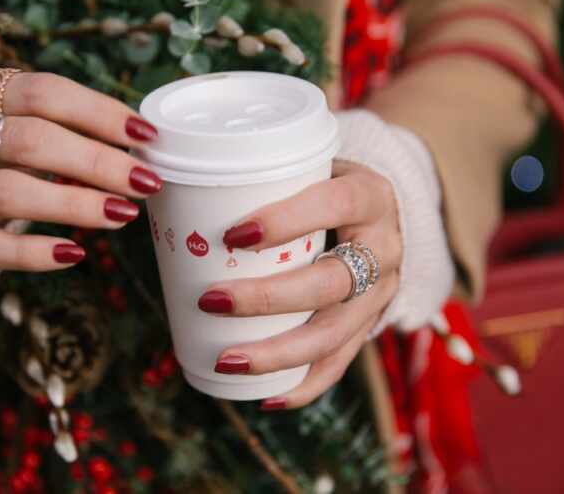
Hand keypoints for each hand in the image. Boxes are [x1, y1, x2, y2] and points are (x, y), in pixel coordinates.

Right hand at [0, 72, 162, 280]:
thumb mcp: (11, 144)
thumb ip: (59, 137)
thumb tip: (136, 149)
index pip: (40, 92)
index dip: (97, 111)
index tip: (144, 135)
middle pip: (27, 139)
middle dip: (95, 162)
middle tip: (144, 182)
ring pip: (6, 191)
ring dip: (72, 204)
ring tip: (121, 215)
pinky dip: (33, 252)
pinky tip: (74, 253)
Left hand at [197, 160, 401, 408]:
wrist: (389, 214)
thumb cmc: (330, 188)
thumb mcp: (314, 167)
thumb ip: (266, 176)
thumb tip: (173, 185)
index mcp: (370, 196)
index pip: (335, 204)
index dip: (286, 221)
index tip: (232, 235)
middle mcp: (384, 248)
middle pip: (331, 283)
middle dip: (269, 299)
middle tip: (212, 300)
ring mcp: (382, 292)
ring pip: (335, 333)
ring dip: (278, 352)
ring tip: (226, 361)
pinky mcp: (371, 324)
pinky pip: (342, 362)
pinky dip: (304, 385)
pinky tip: (267, 396)